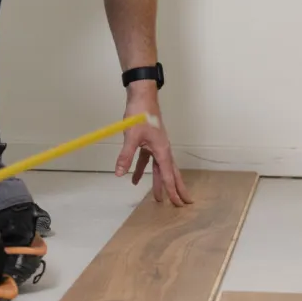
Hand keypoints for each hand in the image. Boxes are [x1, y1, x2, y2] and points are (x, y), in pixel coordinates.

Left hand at [114, 87, 192, 206]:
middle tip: (182, 204)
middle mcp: (163, 149)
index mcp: (162, 150)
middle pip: (171, 173)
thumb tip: (119, 173)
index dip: (172, 191)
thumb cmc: (140, 114)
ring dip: (158, 181)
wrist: (142, 96)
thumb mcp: (132, 136)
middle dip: (175, 189)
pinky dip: (142, 169)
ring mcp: (157, 146)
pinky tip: (134, 178)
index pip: (168, 175)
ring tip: (157, 197)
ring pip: (160, 168)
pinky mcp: (149, 142)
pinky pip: (148, 160)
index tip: (178, 204)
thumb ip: (126, 156)